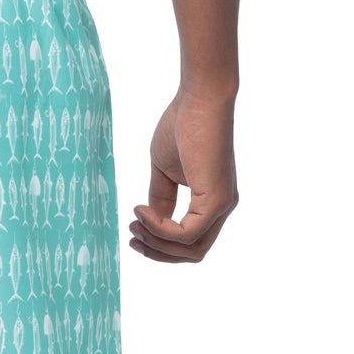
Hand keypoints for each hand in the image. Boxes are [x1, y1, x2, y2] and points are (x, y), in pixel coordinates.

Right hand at [129, 88, 238, 261]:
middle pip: (192, 255)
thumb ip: (161, 199)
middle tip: (131, 236)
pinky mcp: (217, 200)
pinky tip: (142, 211)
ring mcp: (222, 205)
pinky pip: (187, 234)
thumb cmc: (182, 124)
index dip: (159, 244)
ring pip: (190, 250)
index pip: (189, 242)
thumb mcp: (164, 171)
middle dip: (157, 252)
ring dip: (156, 243)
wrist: (198, 98)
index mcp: (211, 202)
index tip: (133, 228)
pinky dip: (160, 228)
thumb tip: (151, 222)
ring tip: (135, 222)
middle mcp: (221, 208)